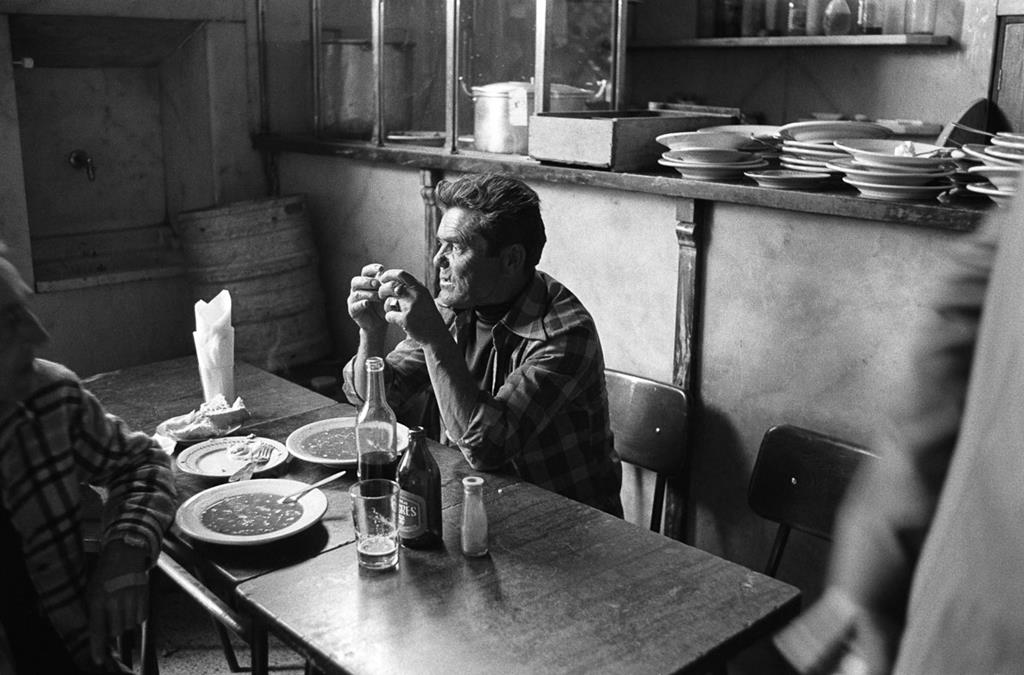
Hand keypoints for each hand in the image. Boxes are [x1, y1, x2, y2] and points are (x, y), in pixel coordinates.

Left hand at [86, 541, 149, 665]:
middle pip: (116, 631)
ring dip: (125, 622)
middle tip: (112, 618)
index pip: (97, 630)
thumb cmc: (105, 572)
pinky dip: (136, 616)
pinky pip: (141, 618)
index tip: (99, 660)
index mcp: (98, 600)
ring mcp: (131, 598)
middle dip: (113, 629)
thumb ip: (93, 610)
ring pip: (129, 626)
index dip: (98, 648)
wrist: (125, 552)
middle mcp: (115, 601)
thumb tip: (95, 631)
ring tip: (122, 609)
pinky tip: (131, 606)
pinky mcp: (143, 596)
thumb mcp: (92, 590)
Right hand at [347, 263, 387, 333]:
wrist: (380, 323)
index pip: (365, 271)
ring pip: (356, 293)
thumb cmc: (384, 306)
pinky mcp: (353, 310)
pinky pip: (354, 305)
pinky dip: (361, 303)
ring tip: (378, 296)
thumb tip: (394, 281)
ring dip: (368, 293)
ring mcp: (353, 299)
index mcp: (365, 282)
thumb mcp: (388, 295)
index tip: (381, 268)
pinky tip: (367, 303)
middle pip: (356, 281)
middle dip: (367, 281)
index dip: (372, 268)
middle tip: (377, 284)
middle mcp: (357, 289)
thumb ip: (389, 288)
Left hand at [377, 269, 447, 344]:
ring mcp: (411, 307)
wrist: (436, 334)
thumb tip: (390, 282)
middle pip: (391, 286)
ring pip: (388, 301)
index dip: (388, 275)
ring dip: (386, 306)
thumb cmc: (427, 315)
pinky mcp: (406, 320)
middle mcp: (416, 295)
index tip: (382, 278)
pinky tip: (396, 320)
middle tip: (381, 295)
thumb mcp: (423, 298)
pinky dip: (390, 317)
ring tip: (393, 310)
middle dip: (382, 290)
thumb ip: (410, 289)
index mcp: (420, 288)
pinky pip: (388, 315)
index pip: (401, 274)